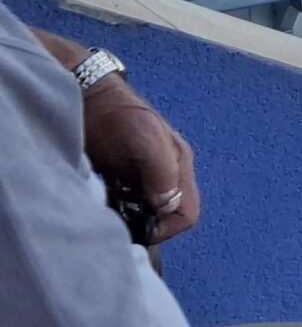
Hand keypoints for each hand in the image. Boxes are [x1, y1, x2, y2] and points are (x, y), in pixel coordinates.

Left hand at [82, 81, 199, 242]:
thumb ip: (161, 172)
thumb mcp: (144, 140)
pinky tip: (104, 200)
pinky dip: (119, 210)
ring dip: (131, 218)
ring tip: (109, 208)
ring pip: (150, 212)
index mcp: (179, 165)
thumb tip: (166, 206)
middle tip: (119, 218)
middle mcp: (168, 173)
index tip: (136, 228)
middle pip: (170, 215)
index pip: (187, 213)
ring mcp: (148, 175)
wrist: (88, 97)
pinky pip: (130, 205)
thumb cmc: (117, 116)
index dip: (165, 228)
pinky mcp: (127, 177)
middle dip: (147, 224)